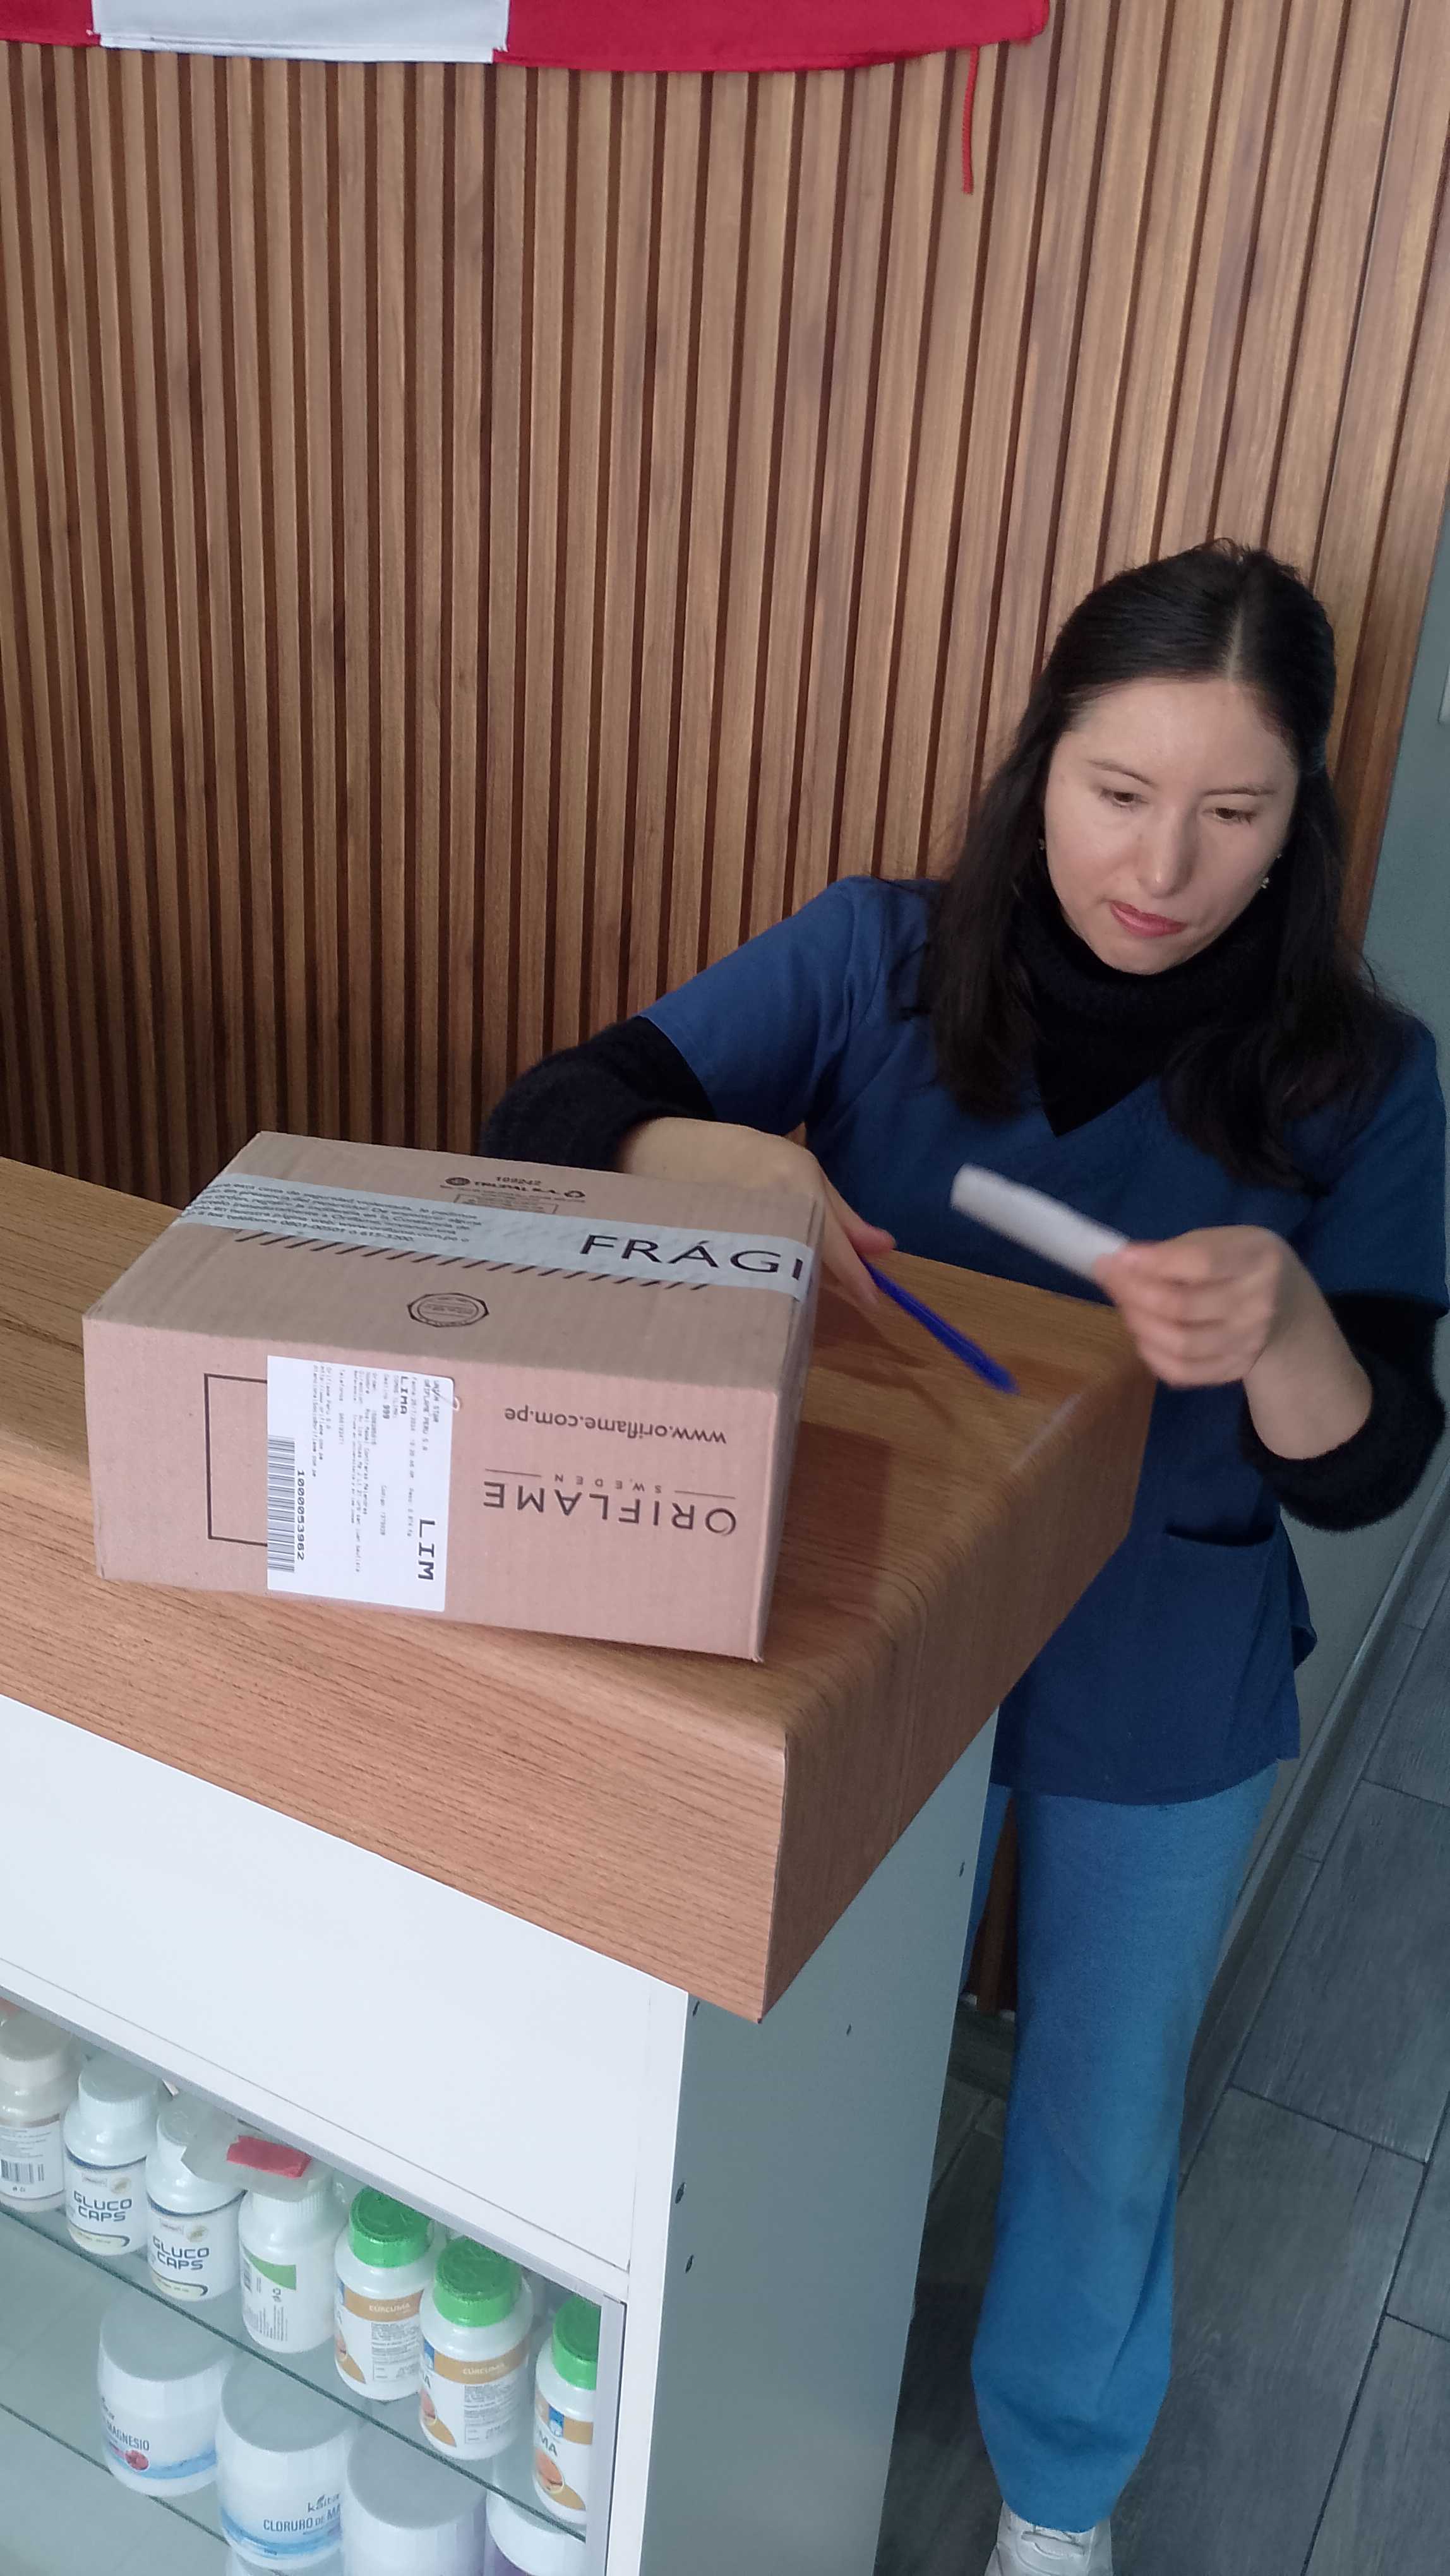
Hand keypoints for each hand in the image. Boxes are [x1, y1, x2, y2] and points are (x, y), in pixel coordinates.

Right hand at [616, 1118, 892, 1315]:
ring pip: (776, 1276)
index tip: (873, 1301)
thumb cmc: (737, 1154)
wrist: (656, 1148)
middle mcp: (766, 1208)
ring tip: (779, 1289)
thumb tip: (885, 1249)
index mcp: (792, 1183)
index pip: (831, 1242)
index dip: (854, 1275)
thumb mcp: (798, 1169)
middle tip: (815, 1293)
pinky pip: (744, 1278)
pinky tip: (753, 1287)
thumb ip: (843, 1213)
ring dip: (786, 1287)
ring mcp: (732, 1232)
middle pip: (807, 1265)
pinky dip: (756, 1285)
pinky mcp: (704, 1253)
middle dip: (816, 1284)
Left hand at [1094, 1226, 1308, 1388]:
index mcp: (1256, 1259)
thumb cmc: (1241, 1263)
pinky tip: (1142, 1334)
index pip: (1201, 1264)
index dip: (1153, 1262)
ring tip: (1125, 1305)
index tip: (1119, 1257)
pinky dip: (1152, 1355)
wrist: (1289, 1305)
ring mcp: (1248, 1342)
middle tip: (1109, 1278)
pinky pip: (1184, 1372)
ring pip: (1179, 1344)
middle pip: (1182, 1307)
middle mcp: (1257, 1304)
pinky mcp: (1235, 1368)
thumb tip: (1123, 1262)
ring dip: (1138, 1323)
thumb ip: (1178, 1250)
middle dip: (1133, 1292)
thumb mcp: (1222, 1240)